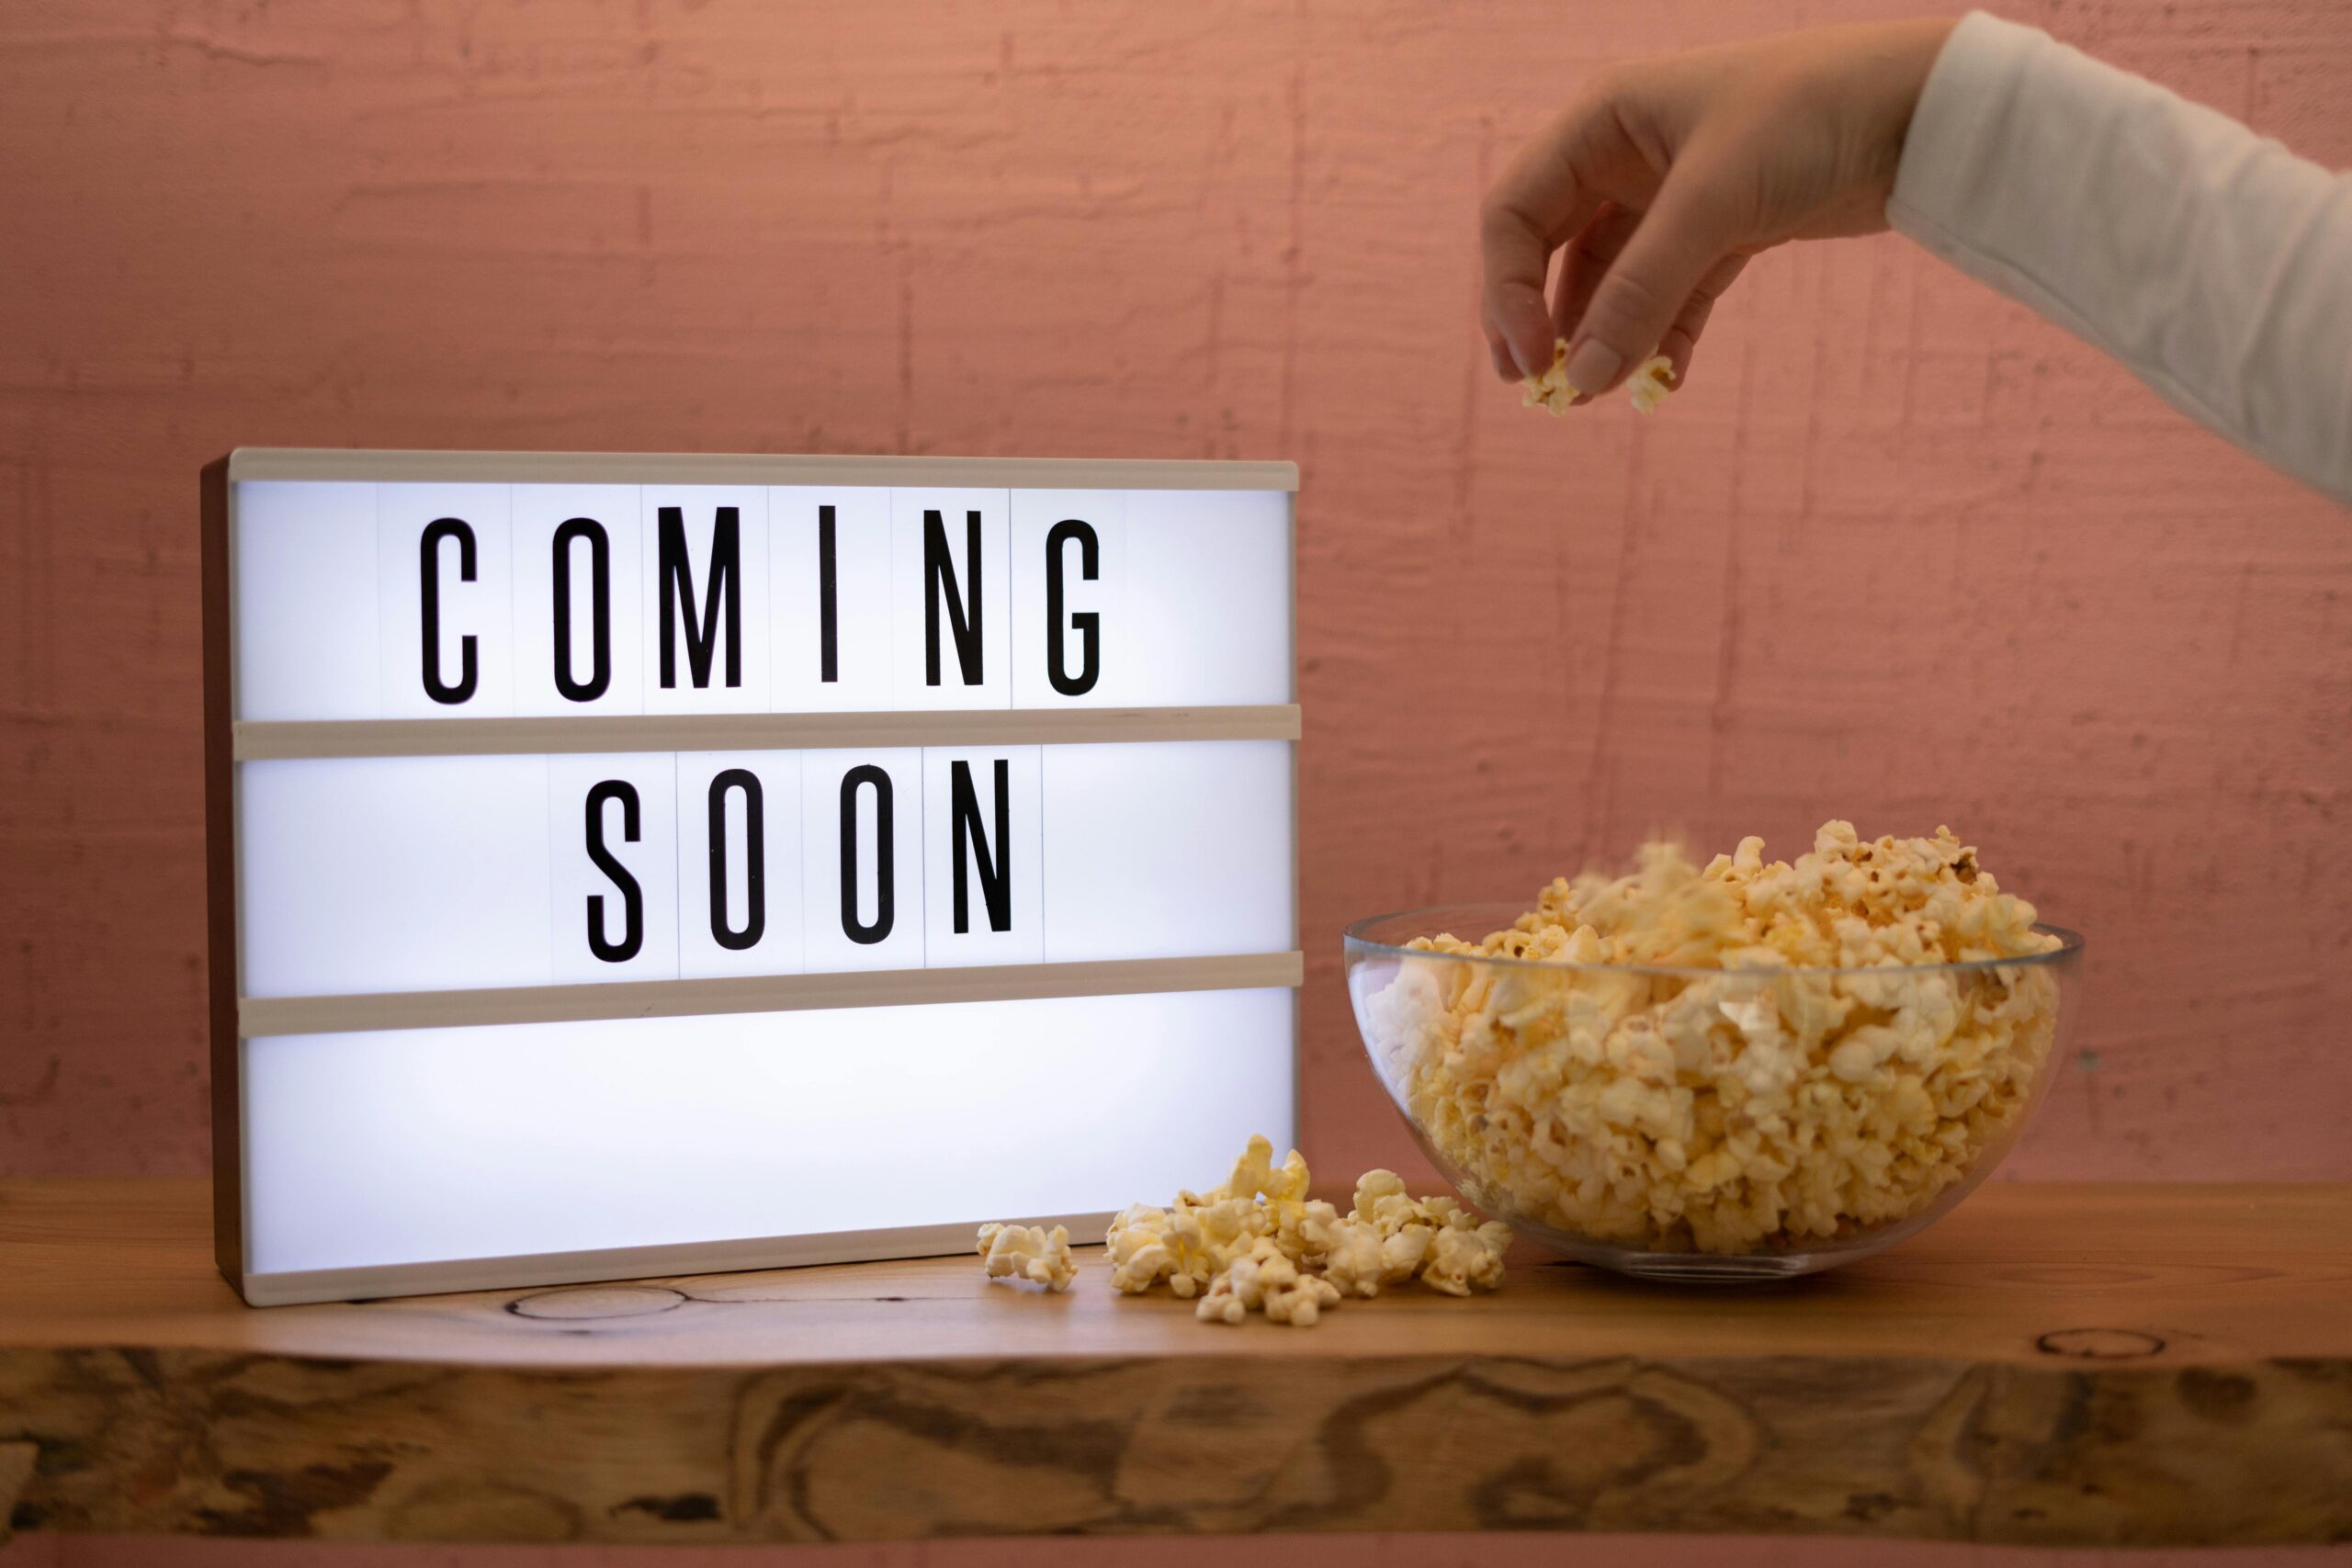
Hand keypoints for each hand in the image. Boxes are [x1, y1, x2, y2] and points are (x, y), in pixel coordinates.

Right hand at [1479, 17, 1957, 400]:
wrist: (1921, 111)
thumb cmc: (1807, 118)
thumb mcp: (1714, 202)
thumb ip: (1641, 291)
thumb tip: (1583, 380)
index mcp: (1600, 122)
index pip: (1514, 213)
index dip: (1506, 290)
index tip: (1533, 361)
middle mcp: (1623, 157)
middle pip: (1547, 254)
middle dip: (1543, 323)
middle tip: (1546, 391)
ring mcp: (1670, 198)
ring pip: (1610, 284)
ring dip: (1604, 340)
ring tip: (1608, 395)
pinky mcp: (1721, 232)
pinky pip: (1668, 298)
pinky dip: (1662, 340)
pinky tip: (1664, 382)